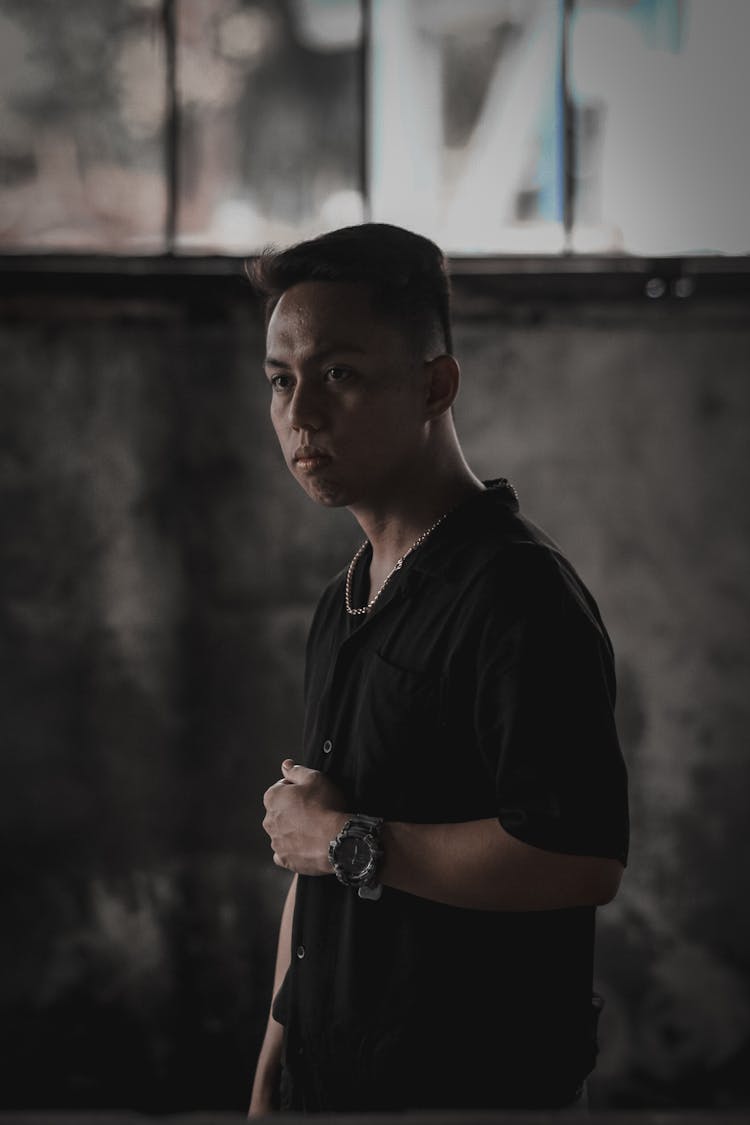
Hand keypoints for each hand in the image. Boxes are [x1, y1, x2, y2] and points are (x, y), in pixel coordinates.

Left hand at [262, 760, 348, 875]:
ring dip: (294, 829)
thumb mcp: (315, 778)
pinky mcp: (284, 859)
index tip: (311, 794)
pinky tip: (308, 845)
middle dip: (294, 810)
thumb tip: (286, 765)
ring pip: (283, 831)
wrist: (337, 841)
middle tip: (315, 810)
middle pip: (281, 810)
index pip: (282, 787)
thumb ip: (297, 770)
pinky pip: (285, 852)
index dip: (298, 789)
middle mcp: (269, 820)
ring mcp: (276, 841)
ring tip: (315, 829)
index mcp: (273, 798)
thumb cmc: (326, 807)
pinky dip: (294, 849)